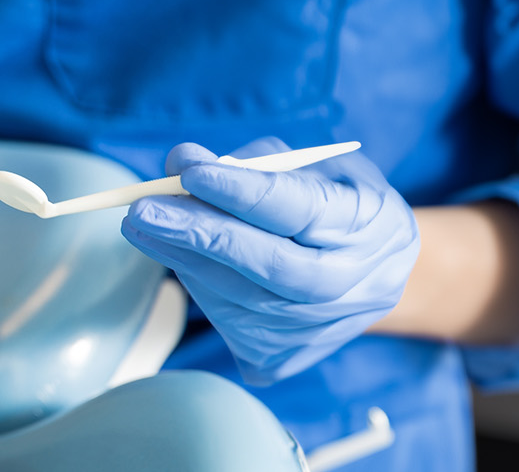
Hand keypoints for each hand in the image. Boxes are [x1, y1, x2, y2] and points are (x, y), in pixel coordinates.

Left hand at [120, 137, 419, 385]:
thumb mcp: (321, 167)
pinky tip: (176, 253)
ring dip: (181, 258)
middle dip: (198, 233)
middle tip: (143, 209)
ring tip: (142, 225)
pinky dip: (196, 281)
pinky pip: (224, 318)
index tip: (189, 171)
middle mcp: (350, 287)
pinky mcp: (282, 356)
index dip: (241, 192)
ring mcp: (317, 329)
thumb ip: (256, 161)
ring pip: (237, 297)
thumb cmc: (338, 204)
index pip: (299, 211)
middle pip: (267, 264)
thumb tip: (182, 164)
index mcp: (371, 227)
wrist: (376, 276)